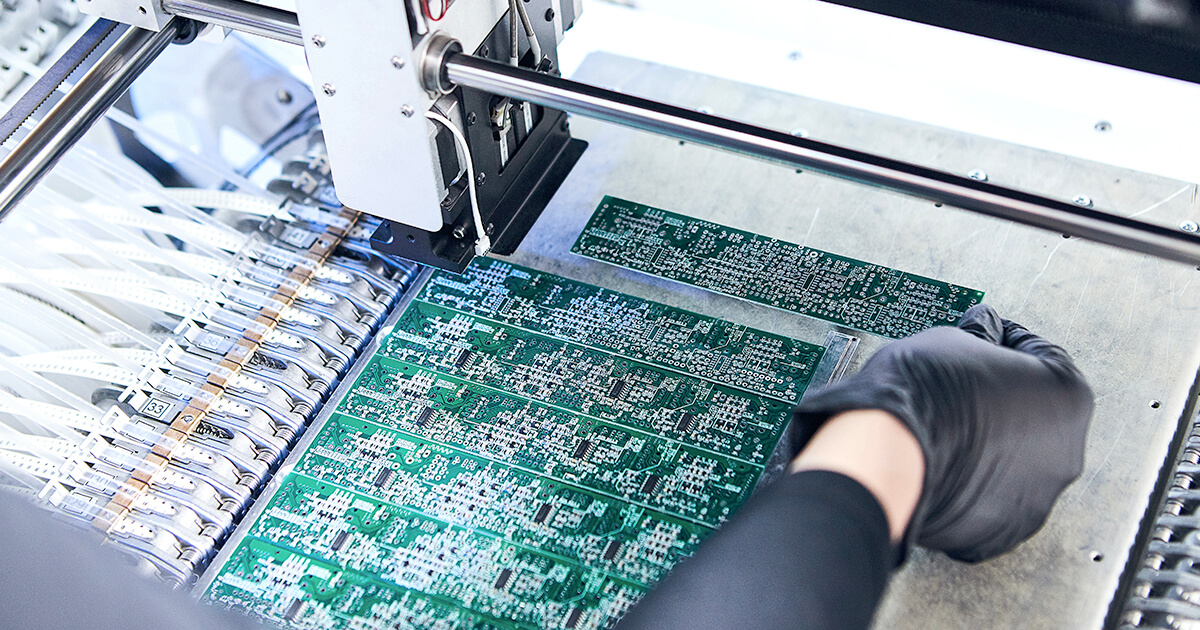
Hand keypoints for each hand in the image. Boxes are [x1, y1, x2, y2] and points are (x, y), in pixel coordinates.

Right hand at [792, 304, 1093, 561]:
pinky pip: (991, 499)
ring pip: (1014, 462)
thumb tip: (981, 330)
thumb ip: (981, 335)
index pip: (1038, 353)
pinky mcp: (1002, 531)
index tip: (983, 342)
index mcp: (1068, 397)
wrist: (885, 452)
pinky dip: (972, 483)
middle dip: (1001, 398)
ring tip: (948, 428)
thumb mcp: (951, 338)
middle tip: (962, 388)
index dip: (1003, 341)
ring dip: (990, 444)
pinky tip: (945, 461)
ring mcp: (1036, 497)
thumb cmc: (920, 396)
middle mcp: (1066, 452)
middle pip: (1032, 414)